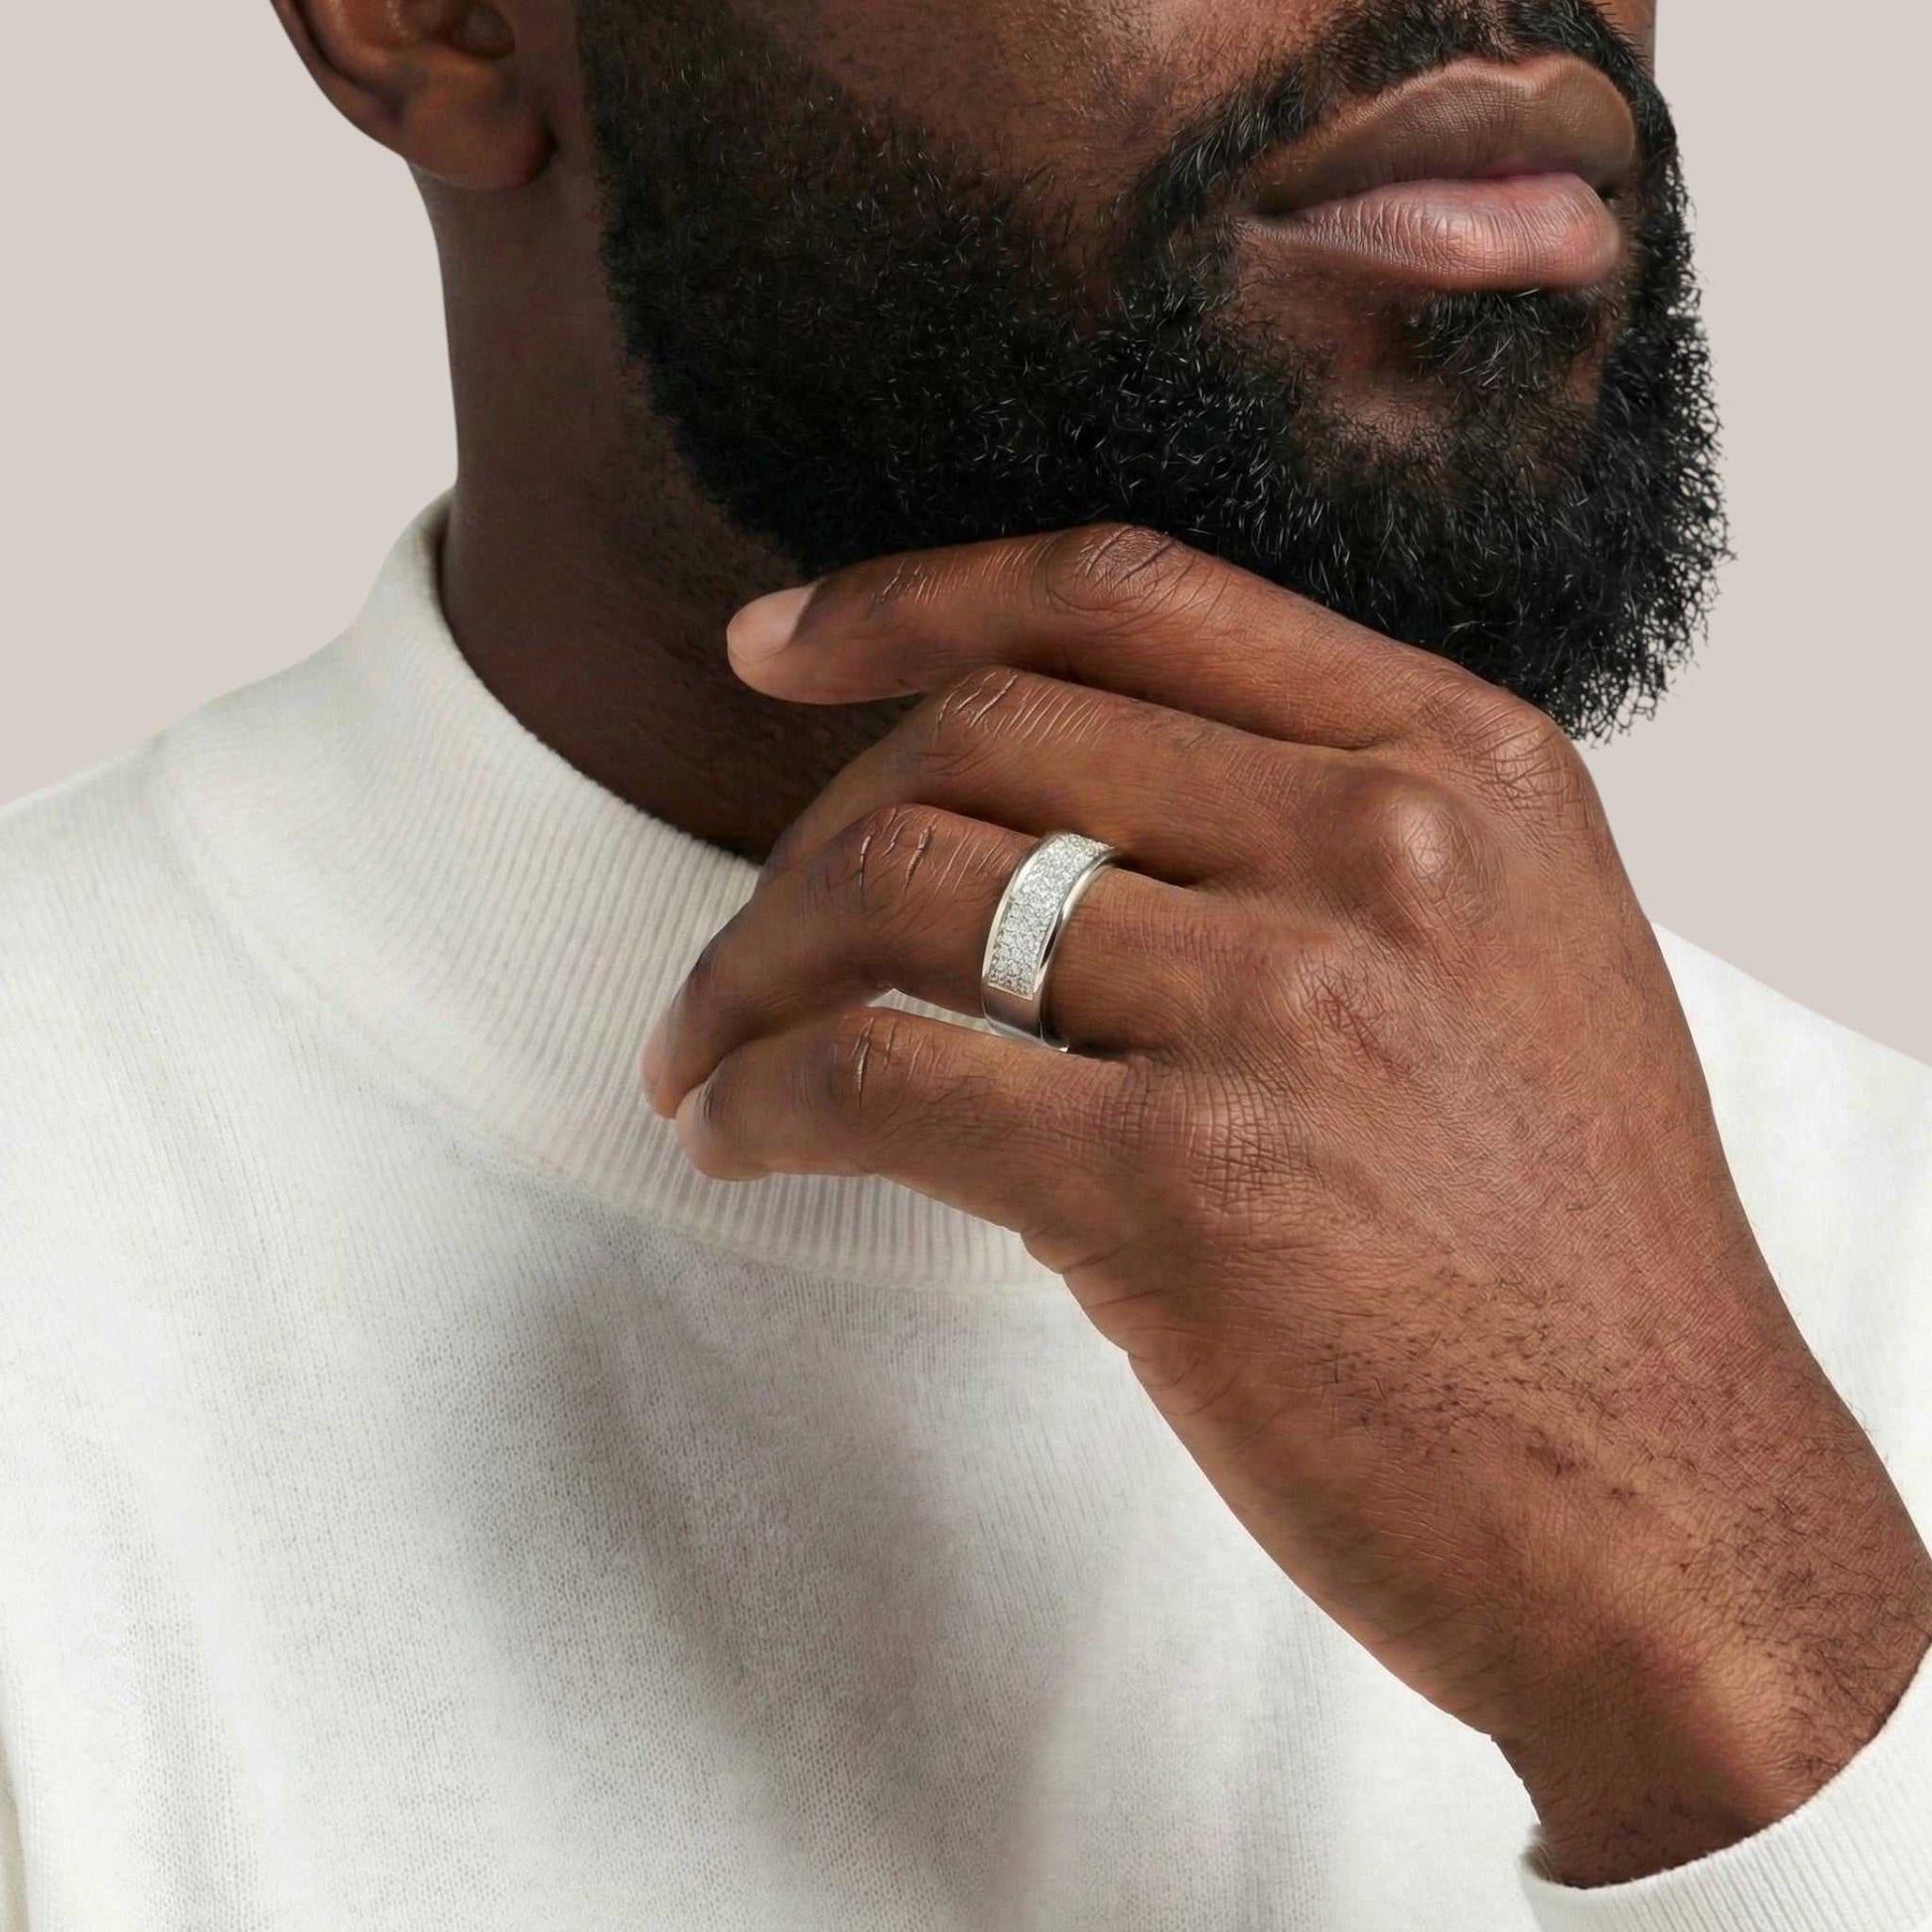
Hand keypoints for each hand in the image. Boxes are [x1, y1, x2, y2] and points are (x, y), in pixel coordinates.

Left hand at [641, 524, 1931, 1885]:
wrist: (1666, 1516)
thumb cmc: (1564, 1261)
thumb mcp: (1508, 965)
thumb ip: (1313, 848)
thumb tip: (1032, 832)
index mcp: (1461, 763)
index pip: (1124, 592)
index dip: (912, 600)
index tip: (775, 647)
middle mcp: (1381, 848)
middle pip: (980, 735)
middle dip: (806, 834)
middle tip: (749, 946)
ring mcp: (1286, 1006)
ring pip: (901, 886)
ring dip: (750, 969)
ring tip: (708, 1055)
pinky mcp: (1185, 1186)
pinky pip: (879, 1072)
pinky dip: (763, 1093)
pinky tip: (738, 1134)